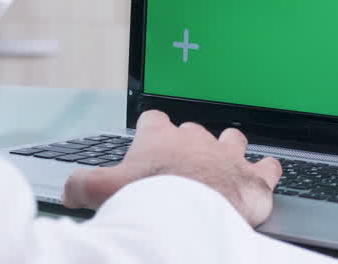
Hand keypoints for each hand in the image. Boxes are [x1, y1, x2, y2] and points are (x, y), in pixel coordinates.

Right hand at [63, 110, 281, 226]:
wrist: (193, 217)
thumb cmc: (151, 200)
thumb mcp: (103, 189)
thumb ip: (82, 184)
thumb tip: (69, 190)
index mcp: (161, 138)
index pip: (154, 120)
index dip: (151, 132)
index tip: (148, 143)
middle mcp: (196, 138)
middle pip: (193, 130)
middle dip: (189, 145)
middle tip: (181, 169)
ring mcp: (228, 154)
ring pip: (232, 138)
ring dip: (229, 149)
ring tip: (224, 164)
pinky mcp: (254, 176)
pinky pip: (268, 165)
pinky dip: (267, 171)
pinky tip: (264, 175)